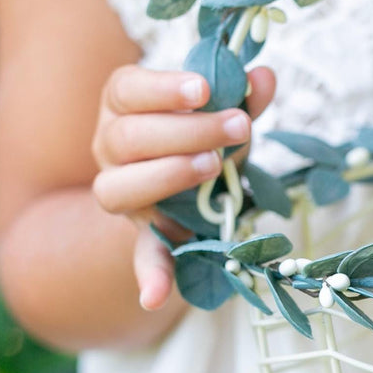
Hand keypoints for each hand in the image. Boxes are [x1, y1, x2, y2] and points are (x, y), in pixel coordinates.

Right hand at [90, 63, 276, 310]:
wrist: (189, 187)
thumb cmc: (204, 134)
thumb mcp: (226, 112)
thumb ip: (243, 97)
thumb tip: (263, 75)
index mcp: (123, 105)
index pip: (126, 89)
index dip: (162, 88)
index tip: (204, 88)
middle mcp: (109, 147)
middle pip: (128, 137)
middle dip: (185, 130)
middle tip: (238, 126)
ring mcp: (121, 193)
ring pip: (118, 188)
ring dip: (166, 176)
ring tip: (211, 167)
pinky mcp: (143, 235)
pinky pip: (140, 256)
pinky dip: (149, 276)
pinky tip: (155, 297)